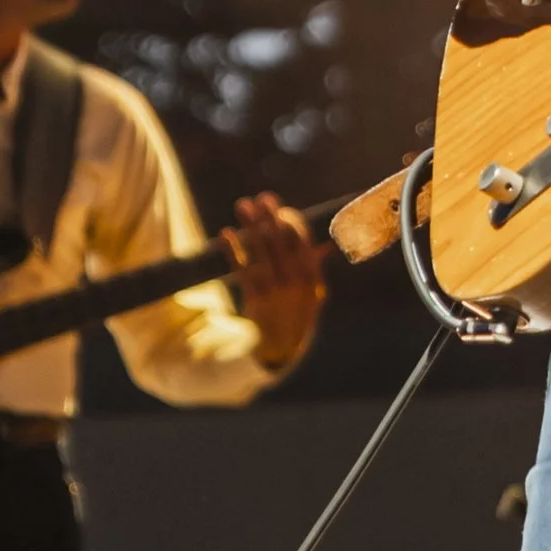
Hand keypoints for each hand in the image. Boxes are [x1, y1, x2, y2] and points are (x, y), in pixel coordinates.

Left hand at [229, 193, 326, 371]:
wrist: (280, 352)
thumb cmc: (296, 316)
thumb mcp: (313, 294)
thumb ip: (314, 269)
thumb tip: (323, 245)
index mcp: (314, 280)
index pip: (305, 244)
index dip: (293, 225)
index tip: (283, 211)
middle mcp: (297, 285)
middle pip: (283, 244)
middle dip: (272, 218)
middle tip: (264, 198)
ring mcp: (276, 293)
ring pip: (263, 253)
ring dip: (253, 227)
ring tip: (243, 205)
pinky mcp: (255, 302)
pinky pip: (243, 271)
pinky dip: (235, 251)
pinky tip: (227, 234)